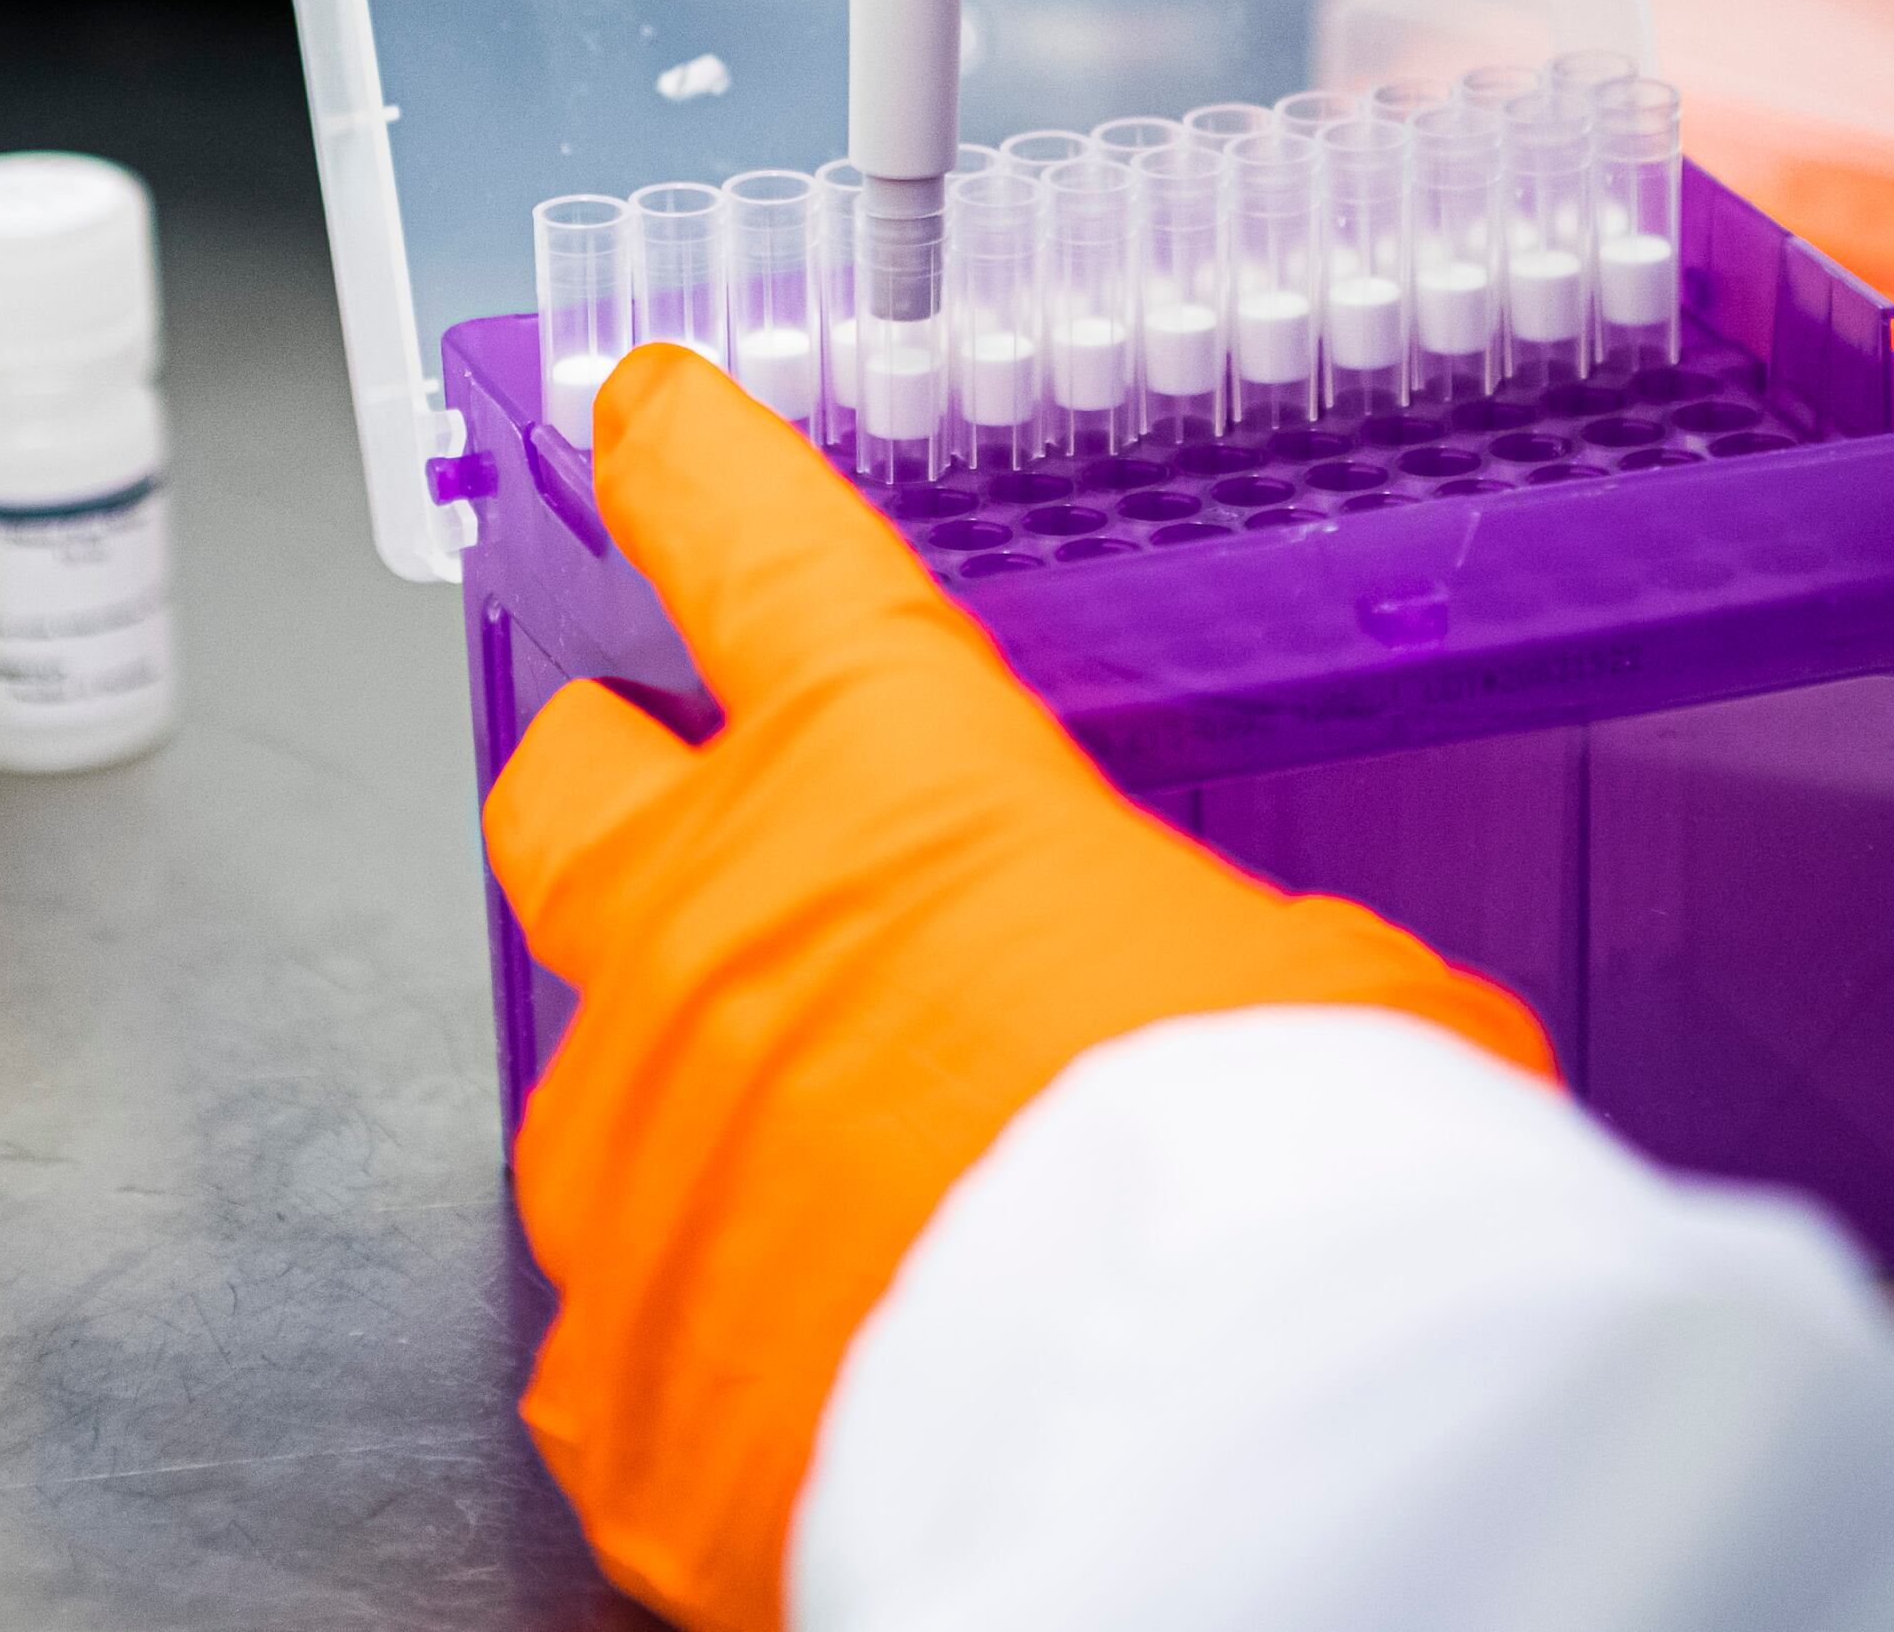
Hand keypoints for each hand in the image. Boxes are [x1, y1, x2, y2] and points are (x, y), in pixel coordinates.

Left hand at [483, 346, 1554, 1631]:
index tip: (640, 419)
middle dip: (626, 787)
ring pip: (591, 1072)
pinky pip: (621, 1326)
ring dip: (699, 1097)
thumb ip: (1197, 949)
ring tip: (855, 1188)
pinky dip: (712, 1333)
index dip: (687, 463)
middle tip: (715, 834)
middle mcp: (712, 929)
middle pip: (569, 787)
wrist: (1198, 1473)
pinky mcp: (605, 1373)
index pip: (751, 541)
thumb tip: (1223, 998)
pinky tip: (827, 1372)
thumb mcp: (1324, 990)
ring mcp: (632, 1155)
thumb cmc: (1284, 1196)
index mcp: (890, 776)